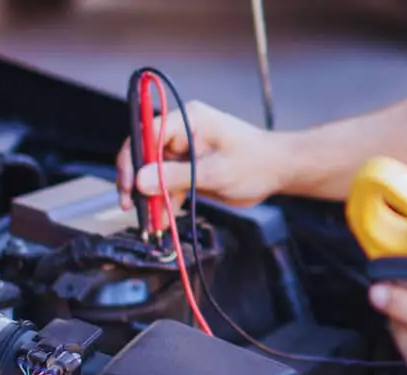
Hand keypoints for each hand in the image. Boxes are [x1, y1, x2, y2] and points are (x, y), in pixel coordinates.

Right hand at [116, 101, 289, 210]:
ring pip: (154, 173)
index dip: (132, 159)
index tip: (128, 186)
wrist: (278, 170)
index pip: (146, 133)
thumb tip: (141, 181)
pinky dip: (164, 201)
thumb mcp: (216, 172)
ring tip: (152, 222)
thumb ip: (177, 176)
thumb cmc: (256, 162)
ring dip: (151, 197)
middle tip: (131, 207)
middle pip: (145, 154)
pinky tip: (163, 219)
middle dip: (137, 182)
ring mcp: (184, 150)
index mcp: (187, 119)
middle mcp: (181, 131)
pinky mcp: (188, 168)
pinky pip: (168, 184)